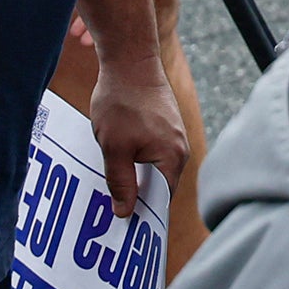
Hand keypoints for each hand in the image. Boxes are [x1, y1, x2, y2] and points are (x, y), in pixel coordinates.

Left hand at [86, 55, 185, 222]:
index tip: (120, 229)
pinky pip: (151, 154)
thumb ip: (121, 183)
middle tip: (108, 211)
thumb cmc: (122, 101)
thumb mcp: (114, 148)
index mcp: (173, 158)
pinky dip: (135, 161)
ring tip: (109, 186)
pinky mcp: (165, 127)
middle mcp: (180, 150)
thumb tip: (125, 213)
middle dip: (135, 198)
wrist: (130, 59)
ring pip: (152, 170)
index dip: (141, 216)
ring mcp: (174, 137)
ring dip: (133, 178)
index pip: (160, 201)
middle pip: (158, 187)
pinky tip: (115, 160)